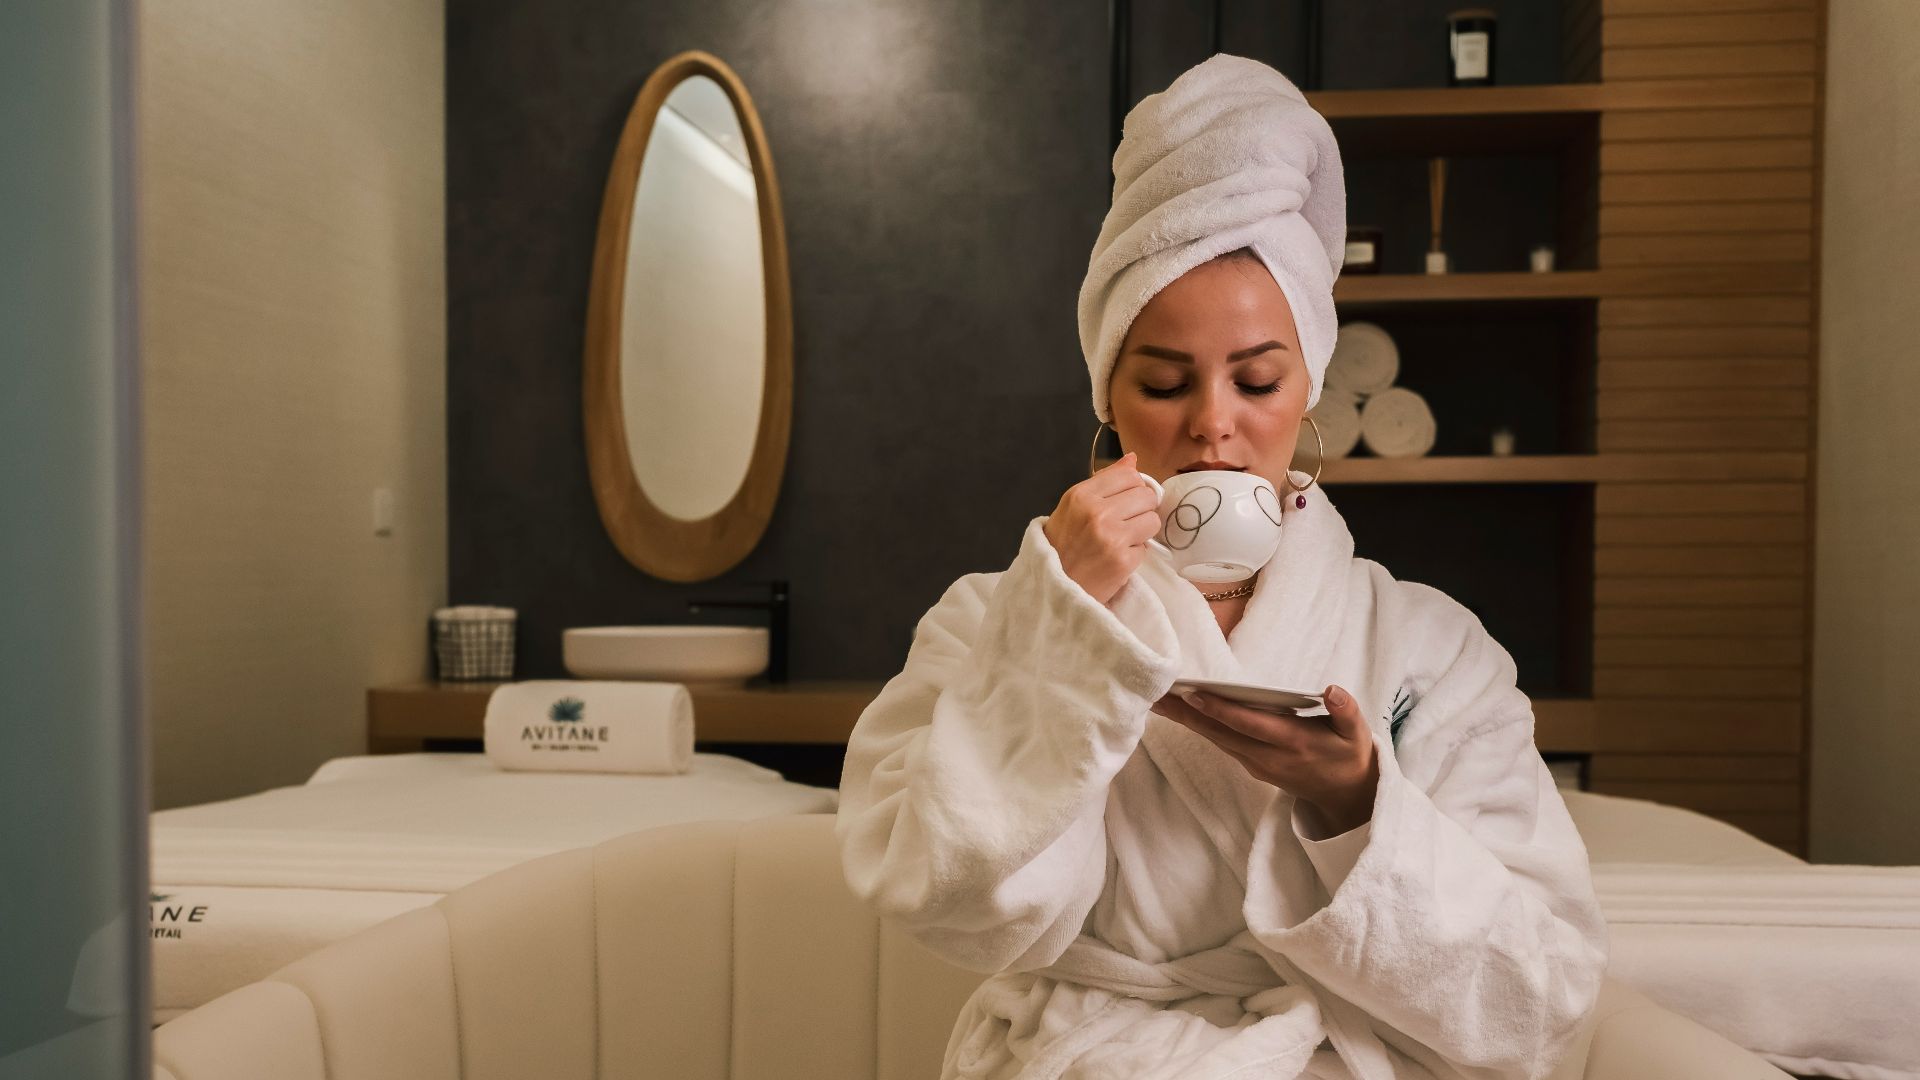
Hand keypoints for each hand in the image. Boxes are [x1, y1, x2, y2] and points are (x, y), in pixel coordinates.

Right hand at [1043, 451, 1163, 605]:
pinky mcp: (1122, 561)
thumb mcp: (1073, 506)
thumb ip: (1104, 481)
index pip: (1130, 475)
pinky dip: (1136, 553)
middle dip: (1141, 509)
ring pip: (1153, 520)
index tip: (1125, 501)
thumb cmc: (1062, 545)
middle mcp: (1096, 512)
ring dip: (1142, 531)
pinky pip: (1147, 547)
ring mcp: (1111, 537)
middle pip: (1146, 495)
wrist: (1053, 587)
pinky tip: (1118, 557)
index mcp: (1081, 495)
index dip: (1133, 488)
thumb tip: (1132, 458)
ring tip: (1123, 540)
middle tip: (1125, 523)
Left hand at [1152, 683, 1378, 832]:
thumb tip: (1332, 690)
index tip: (1193, 695)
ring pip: (1216, 739)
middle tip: (1157, 696)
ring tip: (1160, 700)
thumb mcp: (1356, 733)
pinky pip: (1222, 743)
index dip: (1221, 710)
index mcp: (1293, 743)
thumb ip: (1346, 711)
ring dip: (1187, 721)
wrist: (1345, 794)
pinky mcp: (1252, 765)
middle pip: (1221, 733)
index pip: (1250, 724)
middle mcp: (1268, 756)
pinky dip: (1200, 727)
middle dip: (1187, 715)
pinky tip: (1182, 712)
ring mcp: (1257, 764)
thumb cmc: (1348, 754)